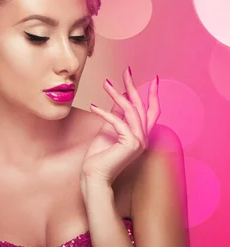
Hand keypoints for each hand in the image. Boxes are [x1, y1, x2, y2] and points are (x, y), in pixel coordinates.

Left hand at [81, 67, 160, 187]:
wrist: (94, 176)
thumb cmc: (99, 155)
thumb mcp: (108, 130)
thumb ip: (116, 115)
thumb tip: (119, 98)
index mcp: (141, 134)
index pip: (152, 111)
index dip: (153, 94)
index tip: (153, 79)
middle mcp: (144, 137)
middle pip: (142, 106)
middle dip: (133, 86)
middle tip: (126, 70)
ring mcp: (139, 141)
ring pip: (131, 111)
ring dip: (116, 95)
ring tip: (104, 83)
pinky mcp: (130, 144)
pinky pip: (118, 121)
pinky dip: (104, 112)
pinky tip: (93, 106)